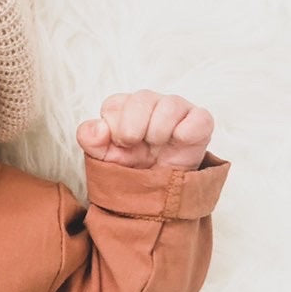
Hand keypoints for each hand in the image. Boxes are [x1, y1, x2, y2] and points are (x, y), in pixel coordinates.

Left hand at [76, 90, 213, 169]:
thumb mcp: (104, 157)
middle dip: (133, 128)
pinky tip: (178, 141)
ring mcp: (176, 109)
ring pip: (170, 105)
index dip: (114, 128)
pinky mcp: (200, 122)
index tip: (120, 145)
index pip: (114, 104)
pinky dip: (188, 130)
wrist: (156, 193)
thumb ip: (90, 139)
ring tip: (157, 147)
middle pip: (142, 98)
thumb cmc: (130, 167)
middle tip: (135, 146)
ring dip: (158, 131)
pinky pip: (199, 118)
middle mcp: (150, 102)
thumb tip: (98, 128)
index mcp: (124, 107)